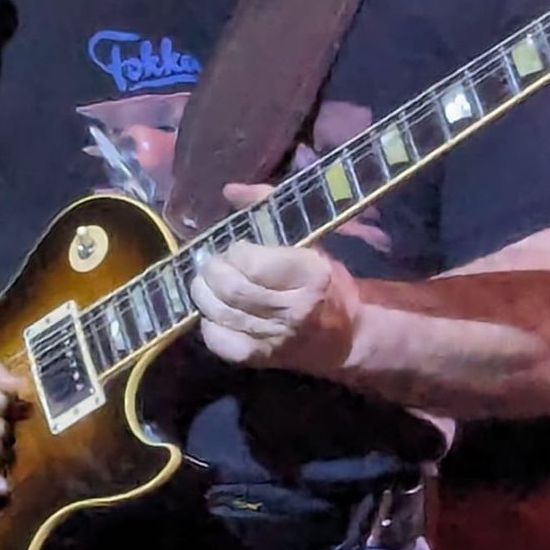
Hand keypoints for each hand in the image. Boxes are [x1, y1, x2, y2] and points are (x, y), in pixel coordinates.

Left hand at [190, 182, 360, 373]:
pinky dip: (208, 324)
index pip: (252, 262)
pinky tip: (215, 313)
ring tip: (206, 283)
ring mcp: (275, 338)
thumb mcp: (308, 240)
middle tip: (212, 264)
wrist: (346, 338)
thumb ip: (268, 208)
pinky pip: (219, 342)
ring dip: (203, 294)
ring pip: (220, 313)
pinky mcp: (261, 359)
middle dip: (212, 271)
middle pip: (232, 289)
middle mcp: (293, 309)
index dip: (235, 252)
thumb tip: (229, 190)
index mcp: (311, 275)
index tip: (237, 248)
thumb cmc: (326, 283)